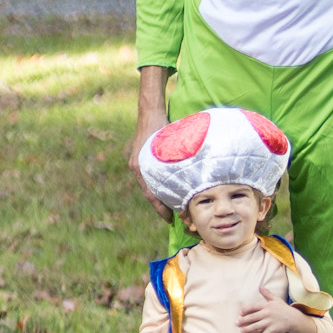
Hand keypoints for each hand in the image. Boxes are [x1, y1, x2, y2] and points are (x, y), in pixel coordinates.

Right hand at [130, 66, 171, 221]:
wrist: (149, 111)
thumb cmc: (162, 125)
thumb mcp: (171, 143)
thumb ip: (179, 157)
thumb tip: (195, 175)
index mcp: (142, 167)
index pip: (151, 194)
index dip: (160, 209)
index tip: (169, 220)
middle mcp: (137, 167)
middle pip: (149, 193)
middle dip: (160, 206)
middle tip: (173, 219)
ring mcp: (137, 163)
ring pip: (149, 186)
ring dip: (159, 197)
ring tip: (171, 209)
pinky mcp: (140, 160)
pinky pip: (148, 178)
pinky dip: (157, 186)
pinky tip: (167, 191)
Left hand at [238, 293, 307, 332]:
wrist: (293, 318)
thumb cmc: (283, 308)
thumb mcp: (276, 299)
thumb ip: (267, 293)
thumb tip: (260, 287)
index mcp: (266, 306)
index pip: (253, 306)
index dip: (246, 309)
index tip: (240, 313)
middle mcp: (267, 314)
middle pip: (252, 317)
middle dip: (243, 320)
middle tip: (236, 323)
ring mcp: (270, 322)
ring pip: (256, 326)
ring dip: (248, 329)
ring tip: (242, 331)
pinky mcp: (273, 330)